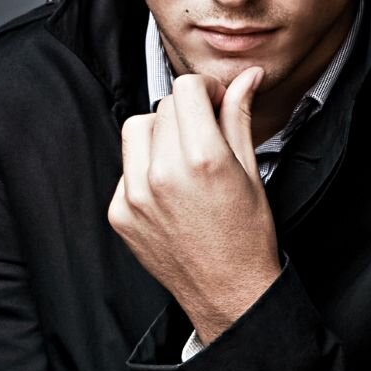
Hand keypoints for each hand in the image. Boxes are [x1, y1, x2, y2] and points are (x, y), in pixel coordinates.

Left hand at [108, 66, 281, 344]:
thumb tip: (247, 77)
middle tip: (206, 130)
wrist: (228, 293)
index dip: (205, 88)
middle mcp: (163, 173)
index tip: (215, 100)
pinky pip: (127, 165)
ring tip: (183, 153)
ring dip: (161, 131)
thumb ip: (239, 115)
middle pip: (164, 106)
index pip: (185, 88)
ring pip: (137, 128)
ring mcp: (135, 195)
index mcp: (202, 158)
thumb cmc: (247, 234)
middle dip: (187, 110)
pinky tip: (169, 184)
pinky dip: (145, 164)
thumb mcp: (250, 169)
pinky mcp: (120, 212)